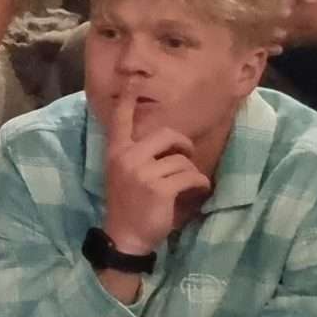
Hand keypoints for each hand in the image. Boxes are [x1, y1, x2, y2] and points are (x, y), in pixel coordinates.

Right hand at [100, 93, 211, 253]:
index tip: (132, 81)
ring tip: (186, 187)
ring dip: (190, 173)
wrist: (125, 236)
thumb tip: (167, 141)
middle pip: (167, 135)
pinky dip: (200, 186)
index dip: (128, 100)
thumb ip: (136, 154)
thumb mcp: (124, 173)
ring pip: (182, 160)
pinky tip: (195, 193)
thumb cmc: (128, 203)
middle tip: (186, 158)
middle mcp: (127, 157)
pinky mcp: (159, 188)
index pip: (120, 120)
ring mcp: (142, 173)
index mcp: (116, 151)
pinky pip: (192, 177)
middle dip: (183, 146)